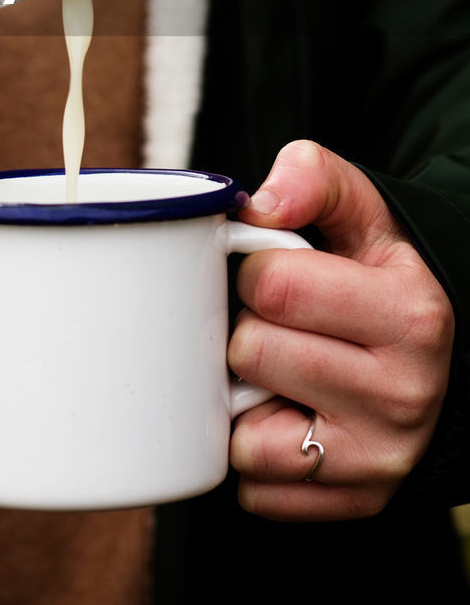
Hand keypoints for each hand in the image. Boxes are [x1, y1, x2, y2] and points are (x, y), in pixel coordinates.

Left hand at [227, 138, 453, 520]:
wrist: (435, 357)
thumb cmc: (379, 275)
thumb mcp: (362, 210)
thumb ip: (312, 177)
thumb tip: (257, 203)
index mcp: (410, 314)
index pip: (272, 285)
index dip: (255, 270)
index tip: (278, 274)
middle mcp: (404, 395)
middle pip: (250, 352)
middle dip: (249, 328)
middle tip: (283, 325)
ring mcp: (381, 460)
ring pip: (244, 432)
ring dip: (247, 397)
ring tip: (285, 371)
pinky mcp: (356, 503)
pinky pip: (255, 487)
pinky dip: (258, 451)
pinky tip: (290, 417)